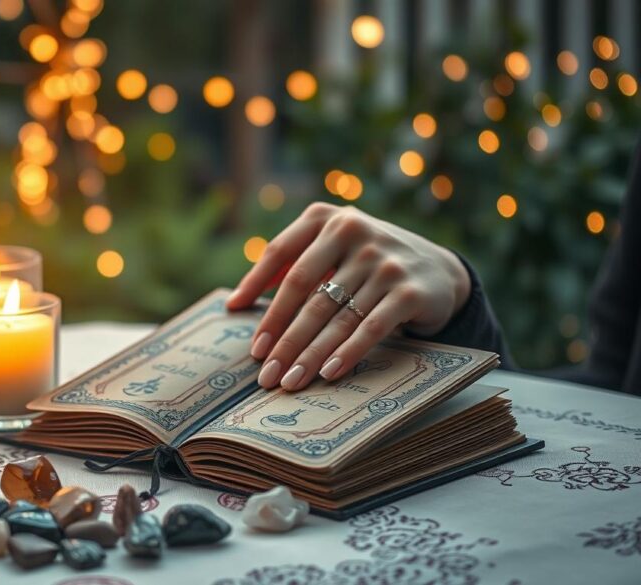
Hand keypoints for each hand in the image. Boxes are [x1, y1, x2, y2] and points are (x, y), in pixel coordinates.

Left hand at [226, 203, 471, 389]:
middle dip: (281, 335)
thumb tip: (235, 302)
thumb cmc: (367, 264)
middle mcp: (354, 231)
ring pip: (334, 315)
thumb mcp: (332, 250)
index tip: (238, 317)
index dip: (255, 286)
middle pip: (304, 289)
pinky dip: (346, 353)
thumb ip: (290, 266)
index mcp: (326, 218)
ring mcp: (383, 260)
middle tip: (263, 369)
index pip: (280, 252)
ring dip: (308, 354)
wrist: (438, 271)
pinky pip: (368, 328)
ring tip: (289, 381)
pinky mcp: (408, 290)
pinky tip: (328, 374)